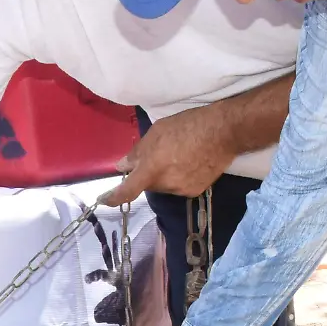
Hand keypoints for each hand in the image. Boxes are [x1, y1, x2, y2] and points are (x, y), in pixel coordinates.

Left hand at [100, 105, 237, 205]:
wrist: (223, 132)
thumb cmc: (188, 125)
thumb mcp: (157, 132)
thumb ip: (137, 152)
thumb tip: (122, 166)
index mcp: (152, 168)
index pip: (128, 191)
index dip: (113, 198)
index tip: (103, 200)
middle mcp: (166, 184)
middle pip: (148, 185)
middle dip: (147, 174)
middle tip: (158, 155)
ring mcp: (181, 190)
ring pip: (163, 187)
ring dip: (164, 176)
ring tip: (178, 155)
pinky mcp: (195, 191)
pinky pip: (178, 187)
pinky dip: (178, 178)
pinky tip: (189, 163)